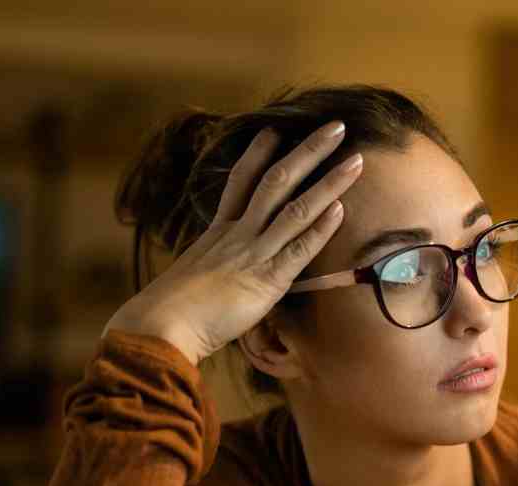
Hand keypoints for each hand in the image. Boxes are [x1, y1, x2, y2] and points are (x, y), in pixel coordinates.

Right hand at [103, 121, 363, 364]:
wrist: (161, 325)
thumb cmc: (168, 314)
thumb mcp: (189, 280)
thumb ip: (208, 271)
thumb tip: (212, 279)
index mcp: (216, 233)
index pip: (240, 182)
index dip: (258, 154)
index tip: (274, 129)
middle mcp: (237, 235)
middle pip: (275, 181)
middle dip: (308, 152)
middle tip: (335, 127)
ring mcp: (253, 254)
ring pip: (295, 209)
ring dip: (328, 183)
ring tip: (356, 160)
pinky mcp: (267, 281)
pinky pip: (298, 249)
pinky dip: (320, 228)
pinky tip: (341, 208)